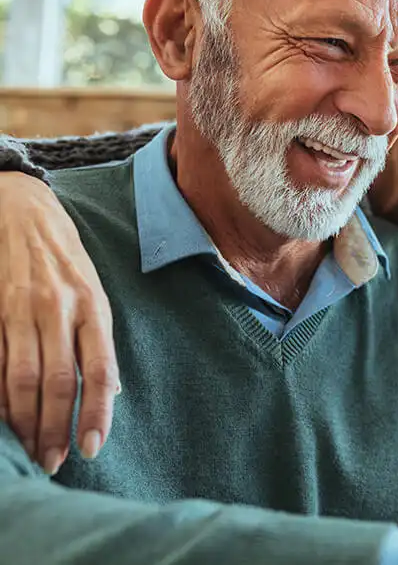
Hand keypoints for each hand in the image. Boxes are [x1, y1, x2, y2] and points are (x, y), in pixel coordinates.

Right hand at [0, 172, 118, 473]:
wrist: (23, 213)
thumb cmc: (67, 262)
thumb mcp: (96, 294)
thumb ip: (100, 342)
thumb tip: (110, 392)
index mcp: (94, 308)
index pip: (99, 370)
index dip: (96, 412)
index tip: (92, 447)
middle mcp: (59, 309)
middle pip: (58, 380)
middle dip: (54, 427)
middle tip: (54, 460)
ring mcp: (22, 309)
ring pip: (21, 376)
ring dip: (24, 420)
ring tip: (28, 449)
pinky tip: (1, 418)